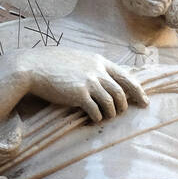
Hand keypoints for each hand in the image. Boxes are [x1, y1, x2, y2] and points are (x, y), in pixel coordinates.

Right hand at [23, 49, 148, 123]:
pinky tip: (93, 119)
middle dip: (123, 106)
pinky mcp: (79, 95)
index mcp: (99, 61)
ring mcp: (89, 82)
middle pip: (121, 93)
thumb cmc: (52, 64)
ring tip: (104, 117)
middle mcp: (97, 71)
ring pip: (111, 103)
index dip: (137, 91)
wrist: (32, 67)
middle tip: (120, 114)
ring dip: (110, 114)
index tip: (144, 102)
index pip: (126, 77)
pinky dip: (97, 118)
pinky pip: (97, 111)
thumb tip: (102, 79)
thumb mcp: (77, 59)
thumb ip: (91, 67)